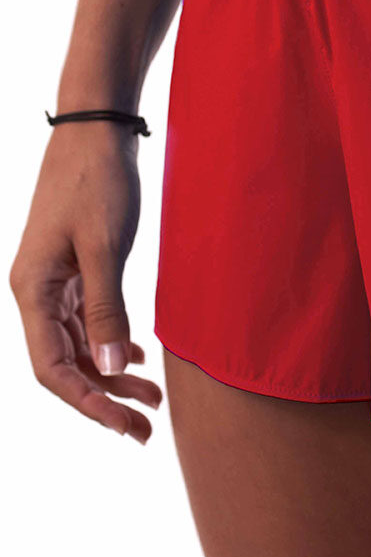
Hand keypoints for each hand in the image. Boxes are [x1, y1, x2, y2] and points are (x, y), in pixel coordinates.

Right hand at [9, 124, 161, 443]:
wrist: (98, 130)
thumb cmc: (98, 181)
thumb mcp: (106, 247)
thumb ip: (107, 308)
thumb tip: (110, 367)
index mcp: (33, 290)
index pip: (53, 368)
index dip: (89, 403)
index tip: (126, 426)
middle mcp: (37, 291)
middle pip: (67, 362)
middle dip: (106, 396)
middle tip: (147, 424)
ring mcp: (56, 279)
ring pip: (81, 342)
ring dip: (113, 370)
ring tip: (153, 396)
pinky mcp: (77, 265)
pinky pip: (89, 317)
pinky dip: (112, 339)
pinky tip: (138, 354)